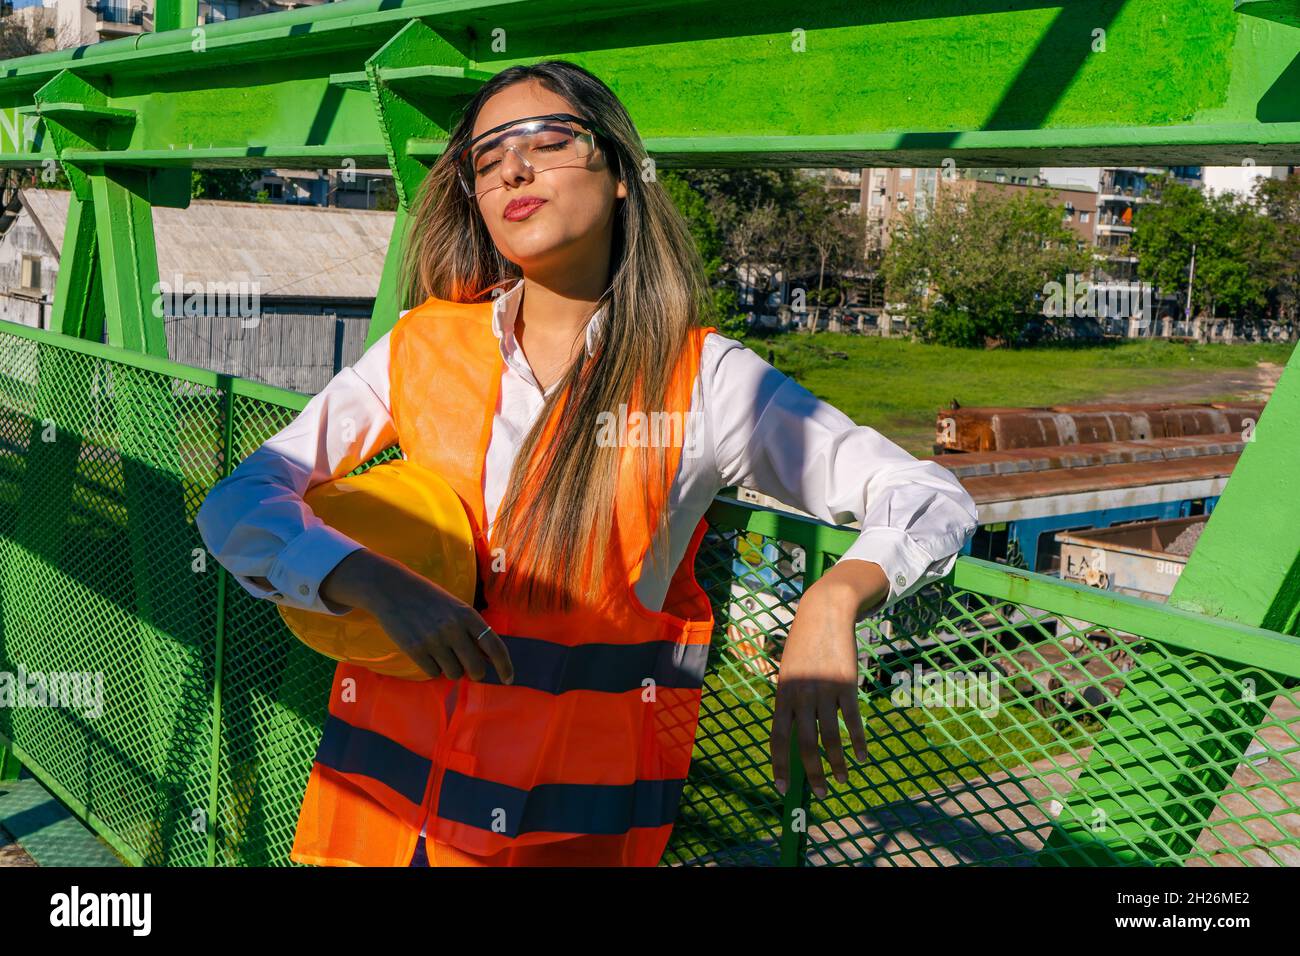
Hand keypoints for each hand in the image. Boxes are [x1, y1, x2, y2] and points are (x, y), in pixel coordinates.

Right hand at [320, 547, 513, 683]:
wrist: (392, 589)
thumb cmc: (428, 598)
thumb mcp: (455, 607)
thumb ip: (471, 629)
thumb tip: (488, 659)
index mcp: (468, 615)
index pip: (495, 646)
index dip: (505, 666)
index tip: (508, 679)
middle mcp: (453, 628)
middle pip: (476, 667)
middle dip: (476, 673)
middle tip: (470, 669)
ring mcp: (434, 640)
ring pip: (455, 674)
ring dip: (452, 670)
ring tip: (442, 654)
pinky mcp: (415, 650)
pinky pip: (433, 673)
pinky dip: (433, 668)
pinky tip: (427, 653)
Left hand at [769, 560, 886, 797]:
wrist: (823, 614)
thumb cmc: (803, 647)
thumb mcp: (788, 672)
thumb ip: (789, 701)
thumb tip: (792, 735)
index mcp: (782, 695)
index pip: (777, 737)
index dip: (779, 764)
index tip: (783, 788)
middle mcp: (800, 696)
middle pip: (805, 744)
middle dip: (812, 773)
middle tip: (821, 794)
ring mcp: (823, 691)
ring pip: (830, 738)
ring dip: (837, 764)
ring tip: (843, 780)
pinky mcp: (845, 685)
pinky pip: (852, 721)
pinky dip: (857, 742)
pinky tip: (862, 757)